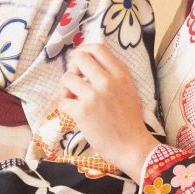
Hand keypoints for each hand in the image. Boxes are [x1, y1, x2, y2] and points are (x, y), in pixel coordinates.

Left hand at [58, 43, 159, 179]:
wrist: (131, 145)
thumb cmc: (129, 120)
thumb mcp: (128, 89)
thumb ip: (113, 75)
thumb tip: (90, 64)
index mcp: (121, 74)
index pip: (98, 48)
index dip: (84, 50)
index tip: (80, 60)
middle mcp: (107, 80)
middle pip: (79, 57)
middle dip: (73, 67)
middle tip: (75, 80)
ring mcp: (94, 95)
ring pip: (67, 78)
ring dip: (66, 89)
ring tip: (73, 99)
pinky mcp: (82, 111)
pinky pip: (63, 101)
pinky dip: (65, 107)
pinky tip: (73, 113)